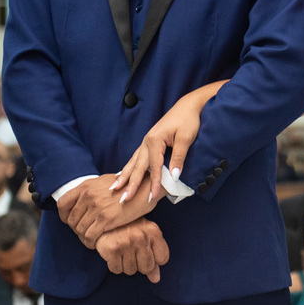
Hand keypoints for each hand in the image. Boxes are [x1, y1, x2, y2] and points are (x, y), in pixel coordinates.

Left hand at [57, 173, 157, 248]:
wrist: (146, 188)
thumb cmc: (129, 185)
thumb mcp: (106, 181)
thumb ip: (92, 190)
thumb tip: (82, 198)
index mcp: (86, 186)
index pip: (63, 203)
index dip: (64, 216)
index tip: (70, 221)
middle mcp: (88, 195)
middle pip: (71, 220)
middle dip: (76, 229)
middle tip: (85, 233)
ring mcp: (96, 207)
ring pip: (79, 230)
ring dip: (83, 238)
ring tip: (91, 239)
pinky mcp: (106, 219)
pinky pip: (90, 236)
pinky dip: (90, 243)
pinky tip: (96, 243)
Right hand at [95, 217, 169, 283]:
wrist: (106, 219)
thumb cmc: (129, 228)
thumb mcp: (146, 236)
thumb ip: (154, 257)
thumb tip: (155, 279)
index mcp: (153, 231)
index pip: (163, 259)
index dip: (155, 260)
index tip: (147, 254)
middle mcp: (141, 237)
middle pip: (147, 268)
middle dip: (140, 265)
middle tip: (133, 253)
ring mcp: (127, 243)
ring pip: (131, 271)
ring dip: (126, 265)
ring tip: (123, 251)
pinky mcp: (112, 249)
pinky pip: (117, 270)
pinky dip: (114, 265)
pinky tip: (114, 253)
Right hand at [116, 83, 222, 204]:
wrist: (188, 106)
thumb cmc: (188, 120)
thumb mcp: (186, 138)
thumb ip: (179, 157)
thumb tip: (174, 176)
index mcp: (155, 140)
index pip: (154, 167)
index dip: (154, 183)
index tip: (152, 197)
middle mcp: (147, 141)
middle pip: (138, 166)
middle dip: (130, 183)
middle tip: (123, 198)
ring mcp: (146, 141)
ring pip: (133, 161)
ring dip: (125, 175)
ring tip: (115, 186)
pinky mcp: (149, 142)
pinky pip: (137, 157)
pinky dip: (130, 167)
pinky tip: (125, 173)